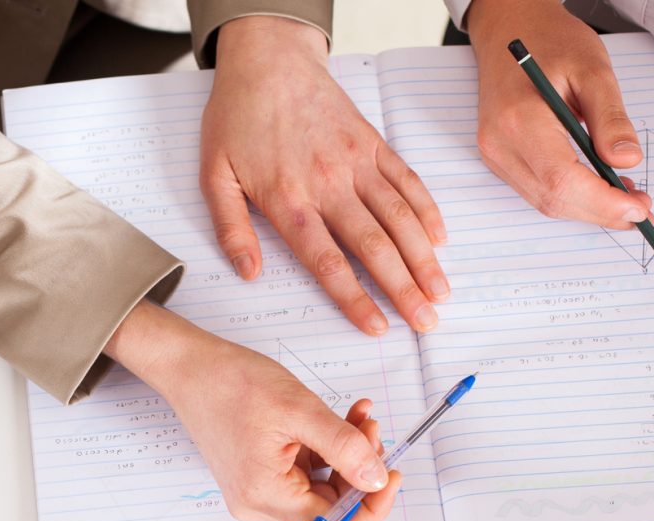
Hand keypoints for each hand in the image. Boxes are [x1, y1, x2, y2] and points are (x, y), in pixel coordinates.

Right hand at [105, 301, 400, 520]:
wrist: (192, 368)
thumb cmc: (231, 384)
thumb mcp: (300, 410)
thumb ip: (345, 448)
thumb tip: (377, 480)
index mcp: (265, 495)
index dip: (369, 507)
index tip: (390, 477)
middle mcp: (260, 503)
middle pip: (330, 508)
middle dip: (361, 471)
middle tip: (373, 431)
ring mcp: (259, 491)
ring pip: (323, 487)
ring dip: (348, 455)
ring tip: (357, 417)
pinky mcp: (261, 475)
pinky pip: (308, 473)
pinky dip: (329, 449)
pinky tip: (340, 420)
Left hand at [203, 15, 447, 335]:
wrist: (266, 60)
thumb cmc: (236, 118)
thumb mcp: (213, 176)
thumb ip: (230, 229)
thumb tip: (249, 274)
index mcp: (289, 200)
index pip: (328, 262)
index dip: (355, 299)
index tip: (377, 327)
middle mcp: (328, 184)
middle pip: (374, 246)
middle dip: (403, 289)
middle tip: (426, 321)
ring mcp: (355, 162)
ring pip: (399, 217)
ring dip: (423, 258)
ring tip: (441, 291)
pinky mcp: (372, 143)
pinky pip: (407, 181)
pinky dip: (426, 211)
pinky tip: (438, 240)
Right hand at [464, 0, 653, 227]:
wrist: (511, 29)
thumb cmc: (551, 41)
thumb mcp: (594, 69)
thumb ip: (611, 118)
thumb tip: (628, 161)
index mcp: (520, 120)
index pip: (562, 180)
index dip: (602, 202)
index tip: (638, 206)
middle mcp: (499, 145)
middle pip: (553, 199)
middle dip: (601, 211)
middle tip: (642, 207)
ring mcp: (494, 155)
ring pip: (544, 202)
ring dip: (588, 209)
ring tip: (627, 199)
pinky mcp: (499, 159)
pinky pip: (537, 191)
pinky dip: (571, 197)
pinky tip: (599, 188)